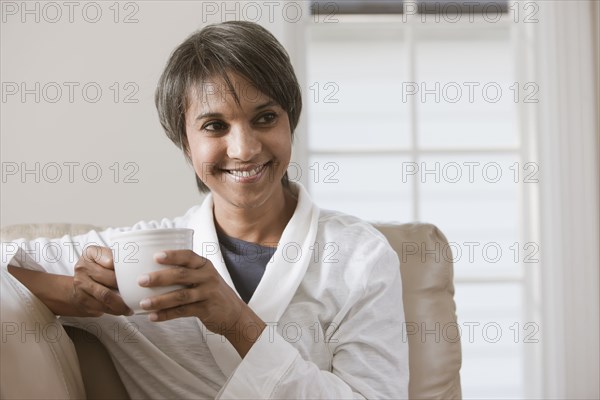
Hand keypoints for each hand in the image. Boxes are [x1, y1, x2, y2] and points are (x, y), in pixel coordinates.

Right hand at [71, 245, 132, 316]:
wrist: (80, 285)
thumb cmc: (99, 269)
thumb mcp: (106, 257)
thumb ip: (119, 257)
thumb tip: (141, 264)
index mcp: (91, 253)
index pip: (110, 258)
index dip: (123, 266)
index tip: (135, 271)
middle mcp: (83, 268)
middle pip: (109, 278)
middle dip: (125, 286)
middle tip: (139, 290)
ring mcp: (81, 284)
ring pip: (105, 295)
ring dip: (121, 303)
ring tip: (133, 305)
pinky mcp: (82, 300)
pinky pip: (102, 307)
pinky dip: (115, 310)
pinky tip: (125, 310)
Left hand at [138, 250, 264, 356]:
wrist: (234, 314)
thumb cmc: (211, 292)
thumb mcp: (204, 277)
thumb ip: (185, 272)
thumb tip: (150, 270)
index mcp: (204, 265)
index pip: (188, 256)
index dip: (172, 255)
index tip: (156, 256)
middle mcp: (208, 277)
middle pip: (182, 275)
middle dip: (160, 277)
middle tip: (142, 280)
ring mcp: (208, 293)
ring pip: (181, 295)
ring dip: (160, 300)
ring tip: (144, 303)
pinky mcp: (207, 309)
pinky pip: (183, 312)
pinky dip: (166, 315)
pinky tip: (153, 316)